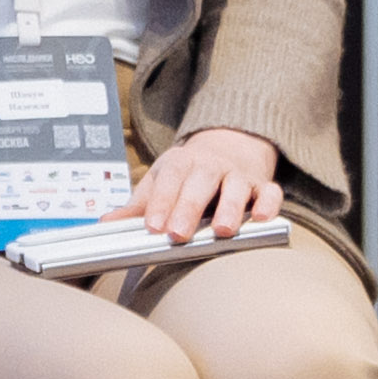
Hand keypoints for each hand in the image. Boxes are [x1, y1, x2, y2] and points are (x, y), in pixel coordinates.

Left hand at [129, 122, 276, 241]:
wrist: (228, 144)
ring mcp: (239, 175)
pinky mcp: (263, 185)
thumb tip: (107, 221)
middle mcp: (211, 166)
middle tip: (178, 234)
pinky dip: (269, 205)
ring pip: (236, 187)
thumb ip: (138, 204)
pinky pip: (270, 193)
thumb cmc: (188, 172)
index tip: (152, 226)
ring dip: (230, 208)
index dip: (160, 203)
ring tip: (222, 230)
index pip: (169, 180)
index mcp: (182, 163)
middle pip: (200, 183)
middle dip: (189, 208)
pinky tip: (261, 219)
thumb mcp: (160, 180)